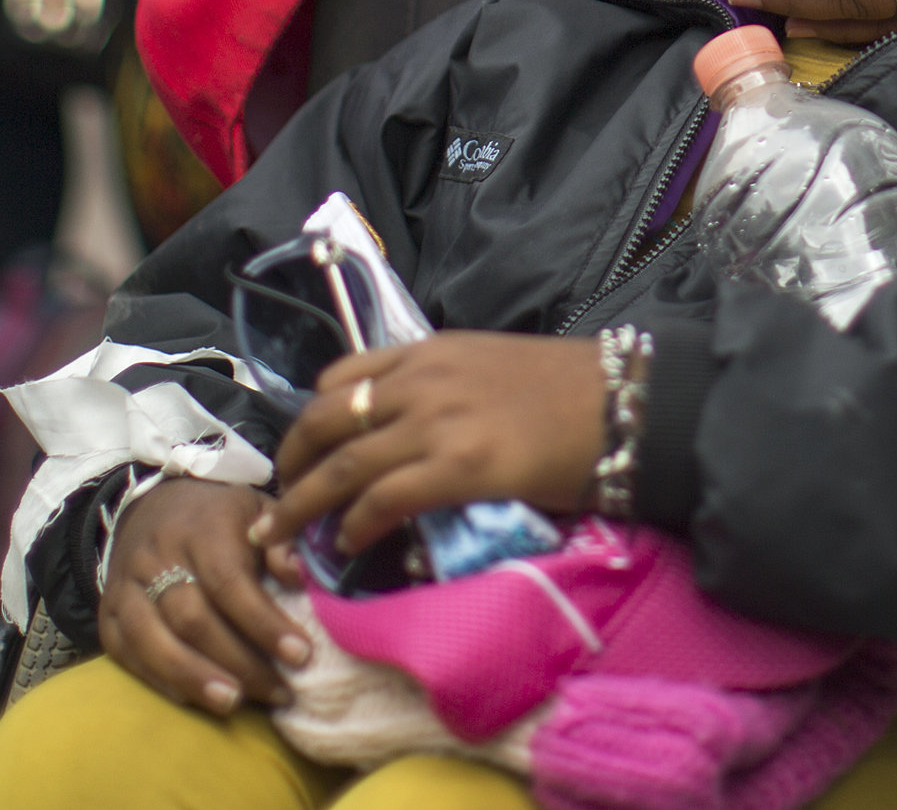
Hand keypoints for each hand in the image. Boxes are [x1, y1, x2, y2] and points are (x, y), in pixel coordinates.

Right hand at [103, 477, 311, 715]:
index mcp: (200, 529)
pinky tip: (195, 699)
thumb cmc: (218, 517)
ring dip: (195, 680)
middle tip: (279, 692)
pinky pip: (127, 655)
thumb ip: (281, 543)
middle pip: (192, 620)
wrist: (152, 506)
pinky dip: (161, 681)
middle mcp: (155, 558)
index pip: (229, 582)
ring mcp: (125, 588)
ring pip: (153, 642)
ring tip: (234, 704)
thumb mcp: (257, 511)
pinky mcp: (107, 614)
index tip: (301, 654)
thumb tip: (298, 577)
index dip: (264, 623)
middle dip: (239, 662)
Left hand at [253, 335, 604, 575]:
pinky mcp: (456, 467)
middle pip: (325, 421)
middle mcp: (420, 379)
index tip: (304, 450)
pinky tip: (348, 545)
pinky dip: (355, 526)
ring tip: (281, 537)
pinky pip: (382, 500)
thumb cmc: (569, 390)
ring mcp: (435, 422)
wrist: (621, 402)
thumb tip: (409, 432)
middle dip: (290, 464)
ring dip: (301, 507)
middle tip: (275, 500)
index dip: (312, 419)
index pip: (341, 377)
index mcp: (428, 351)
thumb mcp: (490, 366)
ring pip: (341, 466)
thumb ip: (442, 388)